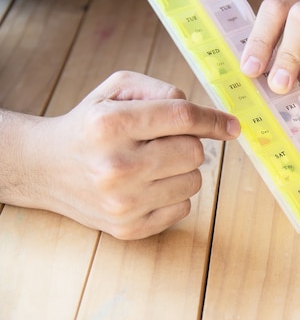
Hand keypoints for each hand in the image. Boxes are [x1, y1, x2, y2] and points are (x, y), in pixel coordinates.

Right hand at [19, 71, 239, 239]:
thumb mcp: (117, 90)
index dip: (214, 120)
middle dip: (187, 143)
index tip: (233, 126)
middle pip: (193, 153)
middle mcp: (115, 167)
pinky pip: (184, 207)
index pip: (182, 118)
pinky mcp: (128, 229)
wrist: (45, 167)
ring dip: (182, 170)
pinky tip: (147, 185)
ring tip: (152, 163)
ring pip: (194, 182)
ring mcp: (122, 203)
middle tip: (162, 142)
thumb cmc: (90, 124)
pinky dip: (174, 193)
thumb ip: (162, 91)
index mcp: (110, 124)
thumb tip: (213, 120)